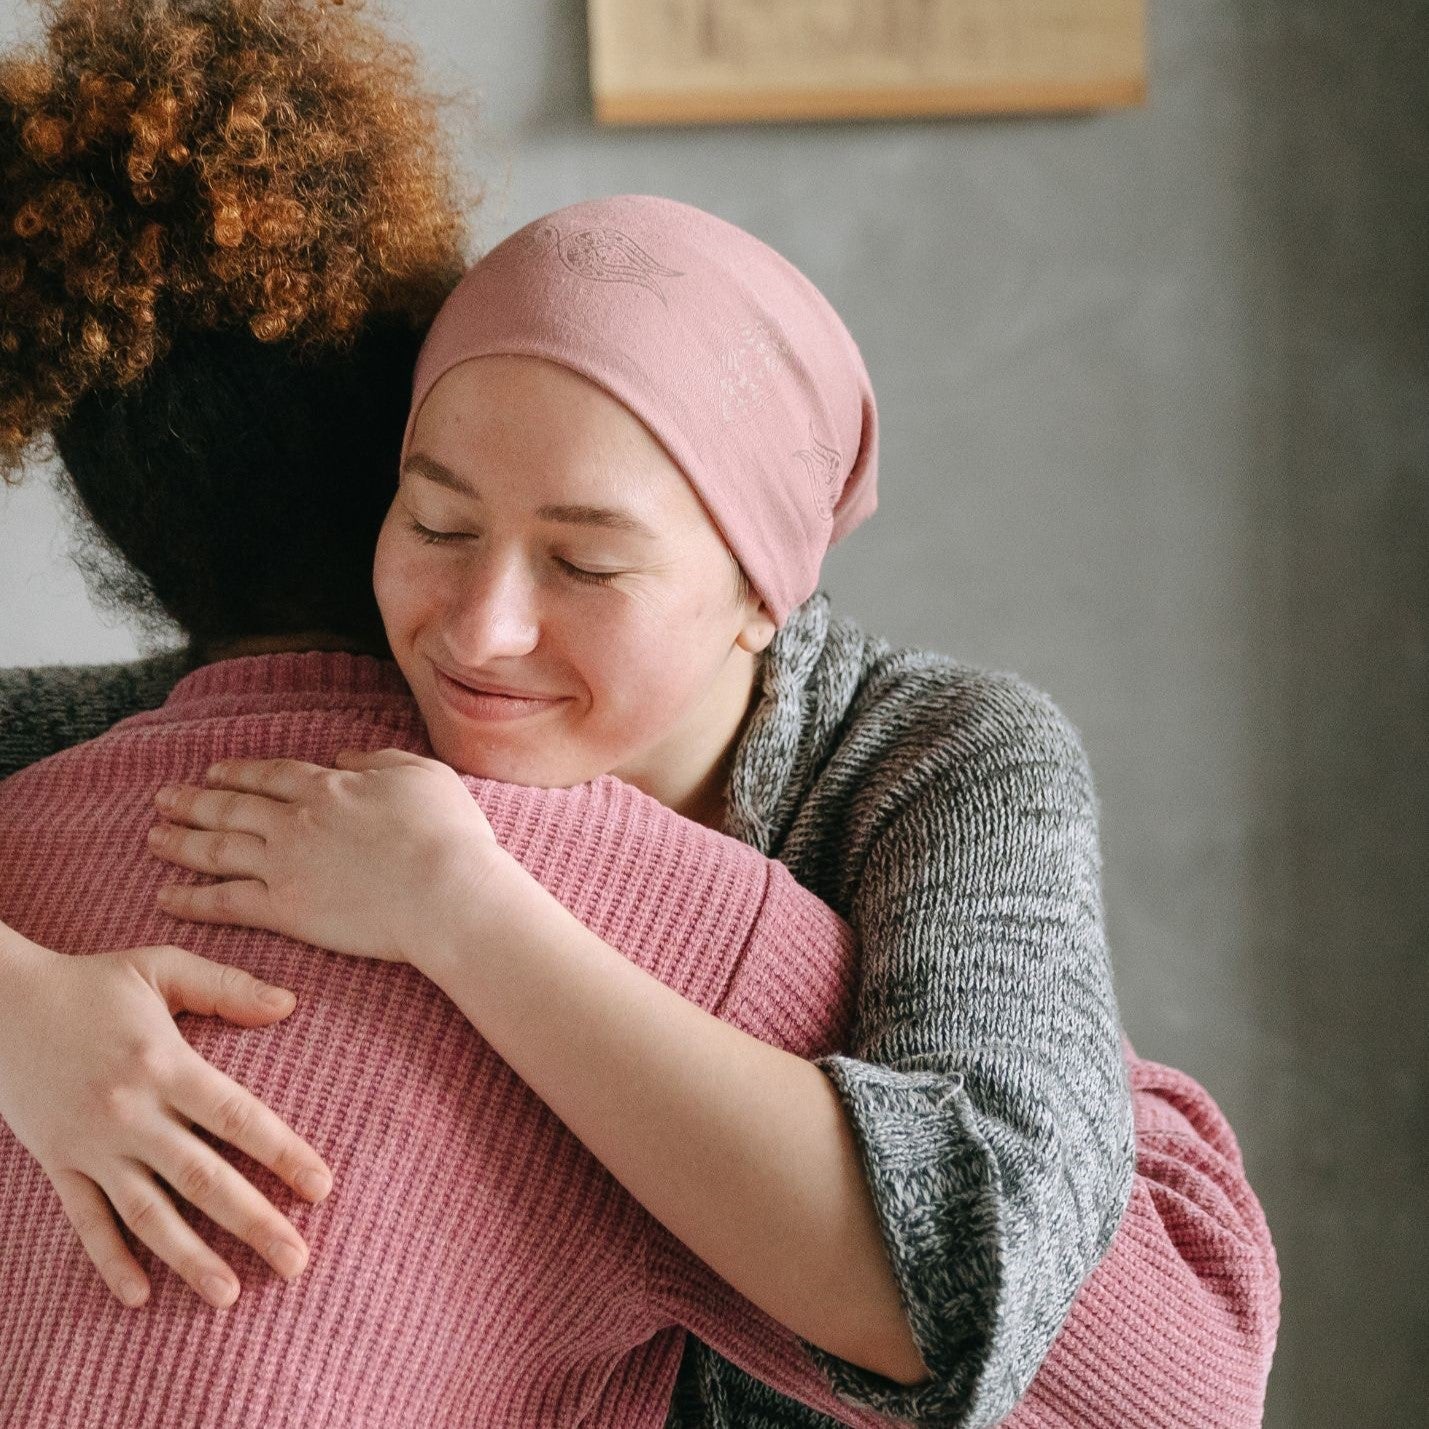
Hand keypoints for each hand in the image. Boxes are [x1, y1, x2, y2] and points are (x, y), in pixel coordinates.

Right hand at [0, 937, 332, 1309]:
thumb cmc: (91, 982)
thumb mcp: (161, 967)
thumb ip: (228, 987)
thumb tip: (290, 1004)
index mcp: (165, 1063)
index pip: (237, 1118)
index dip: (283, 1154)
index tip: (321, 1189)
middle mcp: (130, 1112)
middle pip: (203, 1178)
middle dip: (254, 1222)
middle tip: (297, 1261)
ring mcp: (91, 1144)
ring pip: (148, 1212)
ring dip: (191, 1257)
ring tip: (231, 1294)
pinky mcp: (58, 1162)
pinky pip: (85, 1221)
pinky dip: (110, 1260)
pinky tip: (140, 1295)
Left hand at [149, 749, 508, 966]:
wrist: (446, 891)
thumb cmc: (449, 833)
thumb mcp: (424, 774)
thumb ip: (380, 759)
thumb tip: (346, 756)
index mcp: (329, 787)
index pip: (271, 774)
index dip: (239, 772)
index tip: (214, 771)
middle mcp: (296, 821)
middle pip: (231, 807)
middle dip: (193, 801)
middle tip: (163, 798)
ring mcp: (285, 865)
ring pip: (216, 849)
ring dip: (180, 842)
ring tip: (153, 838)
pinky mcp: (285, 910)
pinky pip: (224, 902)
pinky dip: (191, 898)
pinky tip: (166, 896)